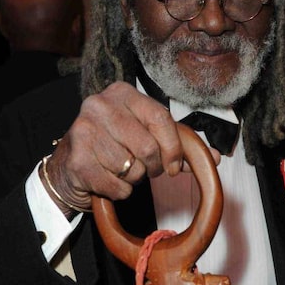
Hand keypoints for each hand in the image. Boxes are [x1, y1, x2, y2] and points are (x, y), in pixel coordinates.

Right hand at [43, 82, 191, 213]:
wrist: (70, 168)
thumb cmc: (115, 148)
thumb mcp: (145, 137)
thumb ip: (178, 145)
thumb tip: (214, 157)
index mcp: (122, 93)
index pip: (161, 118)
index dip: (173, 148)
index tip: (174, 167)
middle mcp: (99, 105)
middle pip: (147, 146)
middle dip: (151, 167)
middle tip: (143, 169)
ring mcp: (84, 130)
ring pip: (131, 168)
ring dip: (132, 179)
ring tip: (121, 171)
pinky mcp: (76, 158)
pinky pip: (116, 185)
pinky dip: (119, 191)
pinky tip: (108, 181)